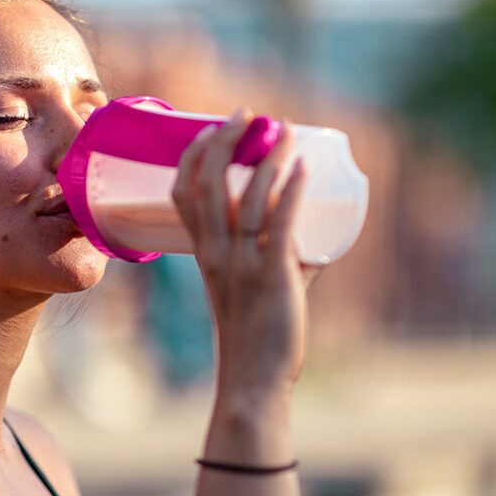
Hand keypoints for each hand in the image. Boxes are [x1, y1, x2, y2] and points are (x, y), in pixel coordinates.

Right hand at [172, 108, 315, 395]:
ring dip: (267, 157)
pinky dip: (291, 191)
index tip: (212, 127)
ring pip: (247, 197)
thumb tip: (314, 241)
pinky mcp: (273, 276)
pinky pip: (280, 224)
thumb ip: (281, 262)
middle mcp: (216, 254)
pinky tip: (303, 168)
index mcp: (203, 254)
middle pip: (207, 183)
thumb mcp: (252, 289)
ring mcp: (242, 264)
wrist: (253, 381)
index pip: (182, 194)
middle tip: (247, 114)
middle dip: (224, 141)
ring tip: (285, 131)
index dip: (193, 155)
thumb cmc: (255, 338)